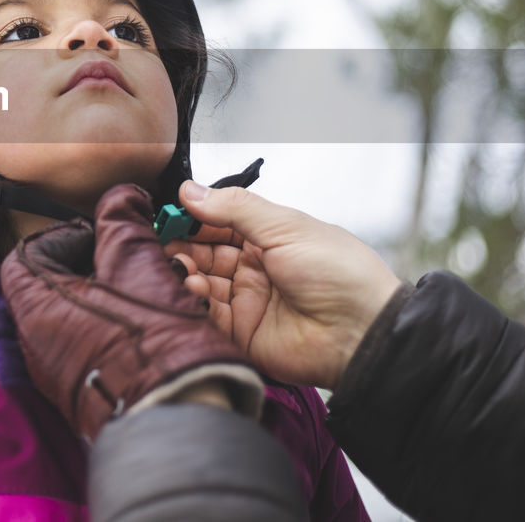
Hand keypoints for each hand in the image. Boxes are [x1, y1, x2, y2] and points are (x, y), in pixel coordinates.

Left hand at [0, 184, 264, 441]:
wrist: (177, 414)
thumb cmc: (151, 346)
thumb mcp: (137, 260)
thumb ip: (121, 219)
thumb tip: (121, 196)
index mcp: (36, 306)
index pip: (27, 252)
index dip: (65, 235)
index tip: (101, 235)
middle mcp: (35, 343)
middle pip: (53, 283)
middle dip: (94, 264)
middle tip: (128, 258)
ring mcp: (56, 371)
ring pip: (75, 314)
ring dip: (110, 293)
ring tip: (147, 288)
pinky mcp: (82, 390)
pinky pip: (88, 345)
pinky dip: (114, 325)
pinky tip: (149, 322)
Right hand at [164, 181, 402, 389]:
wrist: (363, 332)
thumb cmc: (339, 273)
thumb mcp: (286, 227)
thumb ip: (234, 208)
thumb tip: (190, 190)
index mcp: (267, 238)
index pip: (216, 223)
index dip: (190, 217)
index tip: (165, 213)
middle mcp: (253, 268)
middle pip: (202, 253)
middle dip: (180, 245)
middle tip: (161, 240)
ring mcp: (245, 301)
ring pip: (199, 282)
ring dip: (185, 272)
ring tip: (181, 265)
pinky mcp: (239, 334)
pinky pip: (206, 315)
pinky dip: (194, 301)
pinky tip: (193, 288)